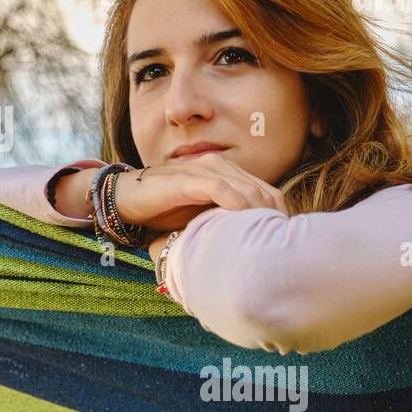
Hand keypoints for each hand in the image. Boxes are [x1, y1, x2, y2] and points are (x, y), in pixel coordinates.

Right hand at [114, 151, 288, 233]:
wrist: (126, 198)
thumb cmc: (165, 208)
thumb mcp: (201, 216)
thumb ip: (225, 220)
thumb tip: (252, 246)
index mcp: (225, 173)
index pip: (264, 190)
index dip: (278, 213)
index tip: (285, 239)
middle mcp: (217, 166)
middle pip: (259, 189)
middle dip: (273, 216)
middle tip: (280, 242)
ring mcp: (200, 170)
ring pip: (242, 186)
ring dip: (257, 210)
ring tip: (266, 234)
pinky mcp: (183, 179)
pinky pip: (215, 186)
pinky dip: (231, 201)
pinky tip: (240, 218)